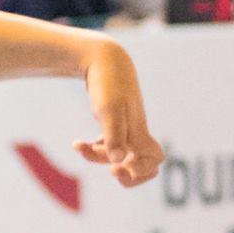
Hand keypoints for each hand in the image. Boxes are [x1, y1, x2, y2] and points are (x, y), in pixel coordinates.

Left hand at [75, 42, 163, 186]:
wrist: (103, 58)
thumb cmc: (108, 83)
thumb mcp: (108, 109)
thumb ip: (113, 136)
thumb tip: (116, 161)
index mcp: (139, 130)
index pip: (155, 160)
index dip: (141, 171)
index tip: (117, 166)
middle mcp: (134, 131)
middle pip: (141, 165)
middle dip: (125, 174)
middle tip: (109, 169)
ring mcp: (124, 127)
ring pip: (117, 156)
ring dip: (97, 158)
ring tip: (79, 145)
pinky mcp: (112, 122)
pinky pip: (107, 145)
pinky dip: (92, 148)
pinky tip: (78, 143)